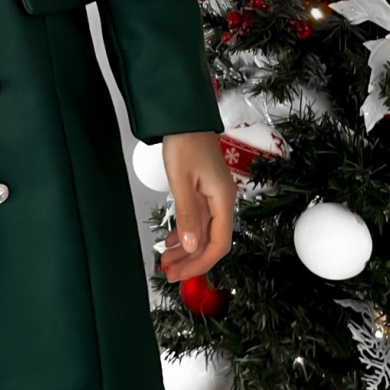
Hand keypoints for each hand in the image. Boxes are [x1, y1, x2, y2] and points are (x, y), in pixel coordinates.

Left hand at [158, 131, 235, 282]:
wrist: (184, 115)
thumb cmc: (185, 141)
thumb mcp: (182, 180)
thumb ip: (187, 214)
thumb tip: (192, 247)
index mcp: (223, 199)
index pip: (218, 244)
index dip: (200, 263)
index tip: (181, 274)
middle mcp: (222, 200)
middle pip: (211, 241)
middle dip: (191, 260)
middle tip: (169, 273)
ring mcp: (214, 195)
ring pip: (203, 231)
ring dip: (186, 248)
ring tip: (166, 261)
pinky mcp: (204, 189)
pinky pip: (198, 219)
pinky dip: (185, 232)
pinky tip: (172, 240)